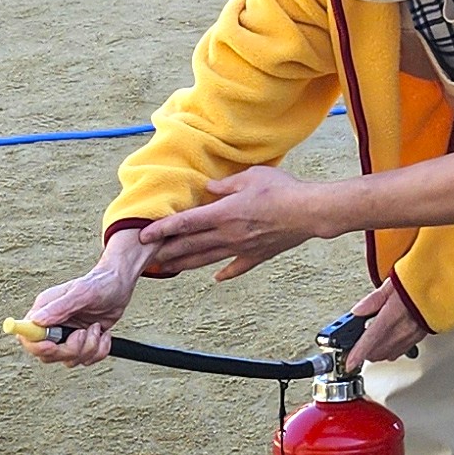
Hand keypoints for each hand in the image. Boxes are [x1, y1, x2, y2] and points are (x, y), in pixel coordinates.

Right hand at [20, 230, 147, 363]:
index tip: (52, 345)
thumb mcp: (81, 292)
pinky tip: (104, 333)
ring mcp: (68, 336)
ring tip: (96, 327)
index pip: (27, 337)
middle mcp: (54, 325)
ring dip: (88, 348)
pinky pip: (86, 360)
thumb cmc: (99, 282)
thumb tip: (37, 320)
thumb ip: (59, 308)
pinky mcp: (83, 343)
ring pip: (69, 360)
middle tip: (83, 332)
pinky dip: (99, 350)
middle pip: (48, 355)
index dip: (37, 346)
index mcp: (45, 310)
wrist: (120, 285)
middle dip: (69, 349)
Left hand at [137, 168, 324, 282]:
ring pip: (207, 259)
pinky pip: (237, 266)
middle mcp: (228, 234)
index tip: (144, 235)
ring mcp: (242, 248)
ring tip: (168, 269)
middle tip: (147, 258)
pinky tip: (217, 277)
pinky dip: (226, 273)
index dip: (162, 229)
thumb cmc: (281, 190)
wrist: (309, 212)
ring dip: (185, 264)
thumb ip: (226, 185)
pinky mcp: (258, 255)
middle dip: (167, 251)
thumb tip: (210, 188)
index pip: (185, 223)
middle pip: (191, 245)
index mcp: (223, 213)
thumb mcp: (250, 177)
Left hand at [345, 279, 422, 368]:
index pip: (371, 339)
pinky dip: (390, 350)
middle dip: (364, 352)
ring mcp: (413, 334)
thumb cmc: (420, 280)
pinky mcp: (420, 336)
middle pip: (378, 351)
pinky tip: (387, 342)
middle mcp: (404, 327)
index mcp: (394, 313)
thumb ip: (374, 300)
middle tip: (355, 344)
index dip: (358, 353)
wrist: (445, 284)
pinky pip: (400, 350)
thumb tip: (357, 311)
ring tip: (370, 342)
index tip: (349, 363)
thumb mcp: (393, 282)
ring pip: (389, 354)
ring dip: (376, 352)